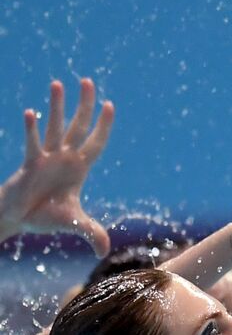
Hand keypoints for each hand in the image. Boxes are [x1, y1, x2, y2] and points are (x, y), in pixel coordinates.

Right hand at [0, 79, 114, 255]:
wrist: (18, 218)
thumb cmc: (45, 216)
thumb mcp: (75, 224)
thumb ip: (93, 234)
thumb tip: (105, 253)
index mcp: (78, 168)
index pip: (96, 142)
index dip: (103, 125)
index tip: (109, 105)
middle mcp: (64, 158)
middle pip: (77, 126)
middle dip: (84, 105)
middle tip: (88, 81)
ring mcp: (47, 158)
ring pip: (55, 128)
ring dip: (58, 107)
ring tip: (59, 83)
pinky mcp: (30, 165)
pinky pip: (33, 144)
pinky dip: (33, 130)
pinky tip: (32, 113)